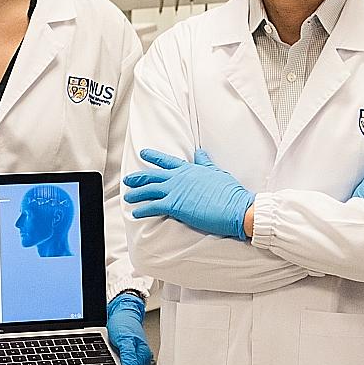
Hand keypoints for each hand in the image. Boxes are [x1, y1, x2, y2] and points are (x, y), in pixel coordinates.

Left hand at [106, 293, 152, 364]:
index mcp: (143, 354)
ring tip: (115, 352)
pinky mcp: (131, 356)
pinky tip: (114, 354)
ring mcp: (136, 357)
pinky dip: (117, 362)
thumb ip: (128, 353)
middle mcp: (142, 358)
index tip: (116, 363)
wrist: (121, 313)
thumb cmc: (123, 322)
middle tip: (115, 355)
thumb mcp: (124, 337)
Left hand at [124, 148, 254, 239]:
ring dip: (136, 193)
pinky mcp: (175, 205)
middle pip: (153, 175)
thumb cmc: (230, 192)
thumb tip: (200, 152)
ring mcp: (176, 191)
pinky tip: (135, 212)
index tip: (144, 153)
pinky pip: (153, 206)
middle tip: (128, 179)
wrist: (235, 207)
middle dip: (139, 177)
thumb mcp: (217, 172)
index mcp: (190, 169)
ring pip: (149, 190)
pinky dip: (142, 209)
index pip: (167, 161)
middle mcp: (179, 178)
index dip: (154, 156)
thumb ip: (205, 163)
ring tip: (128, 196)